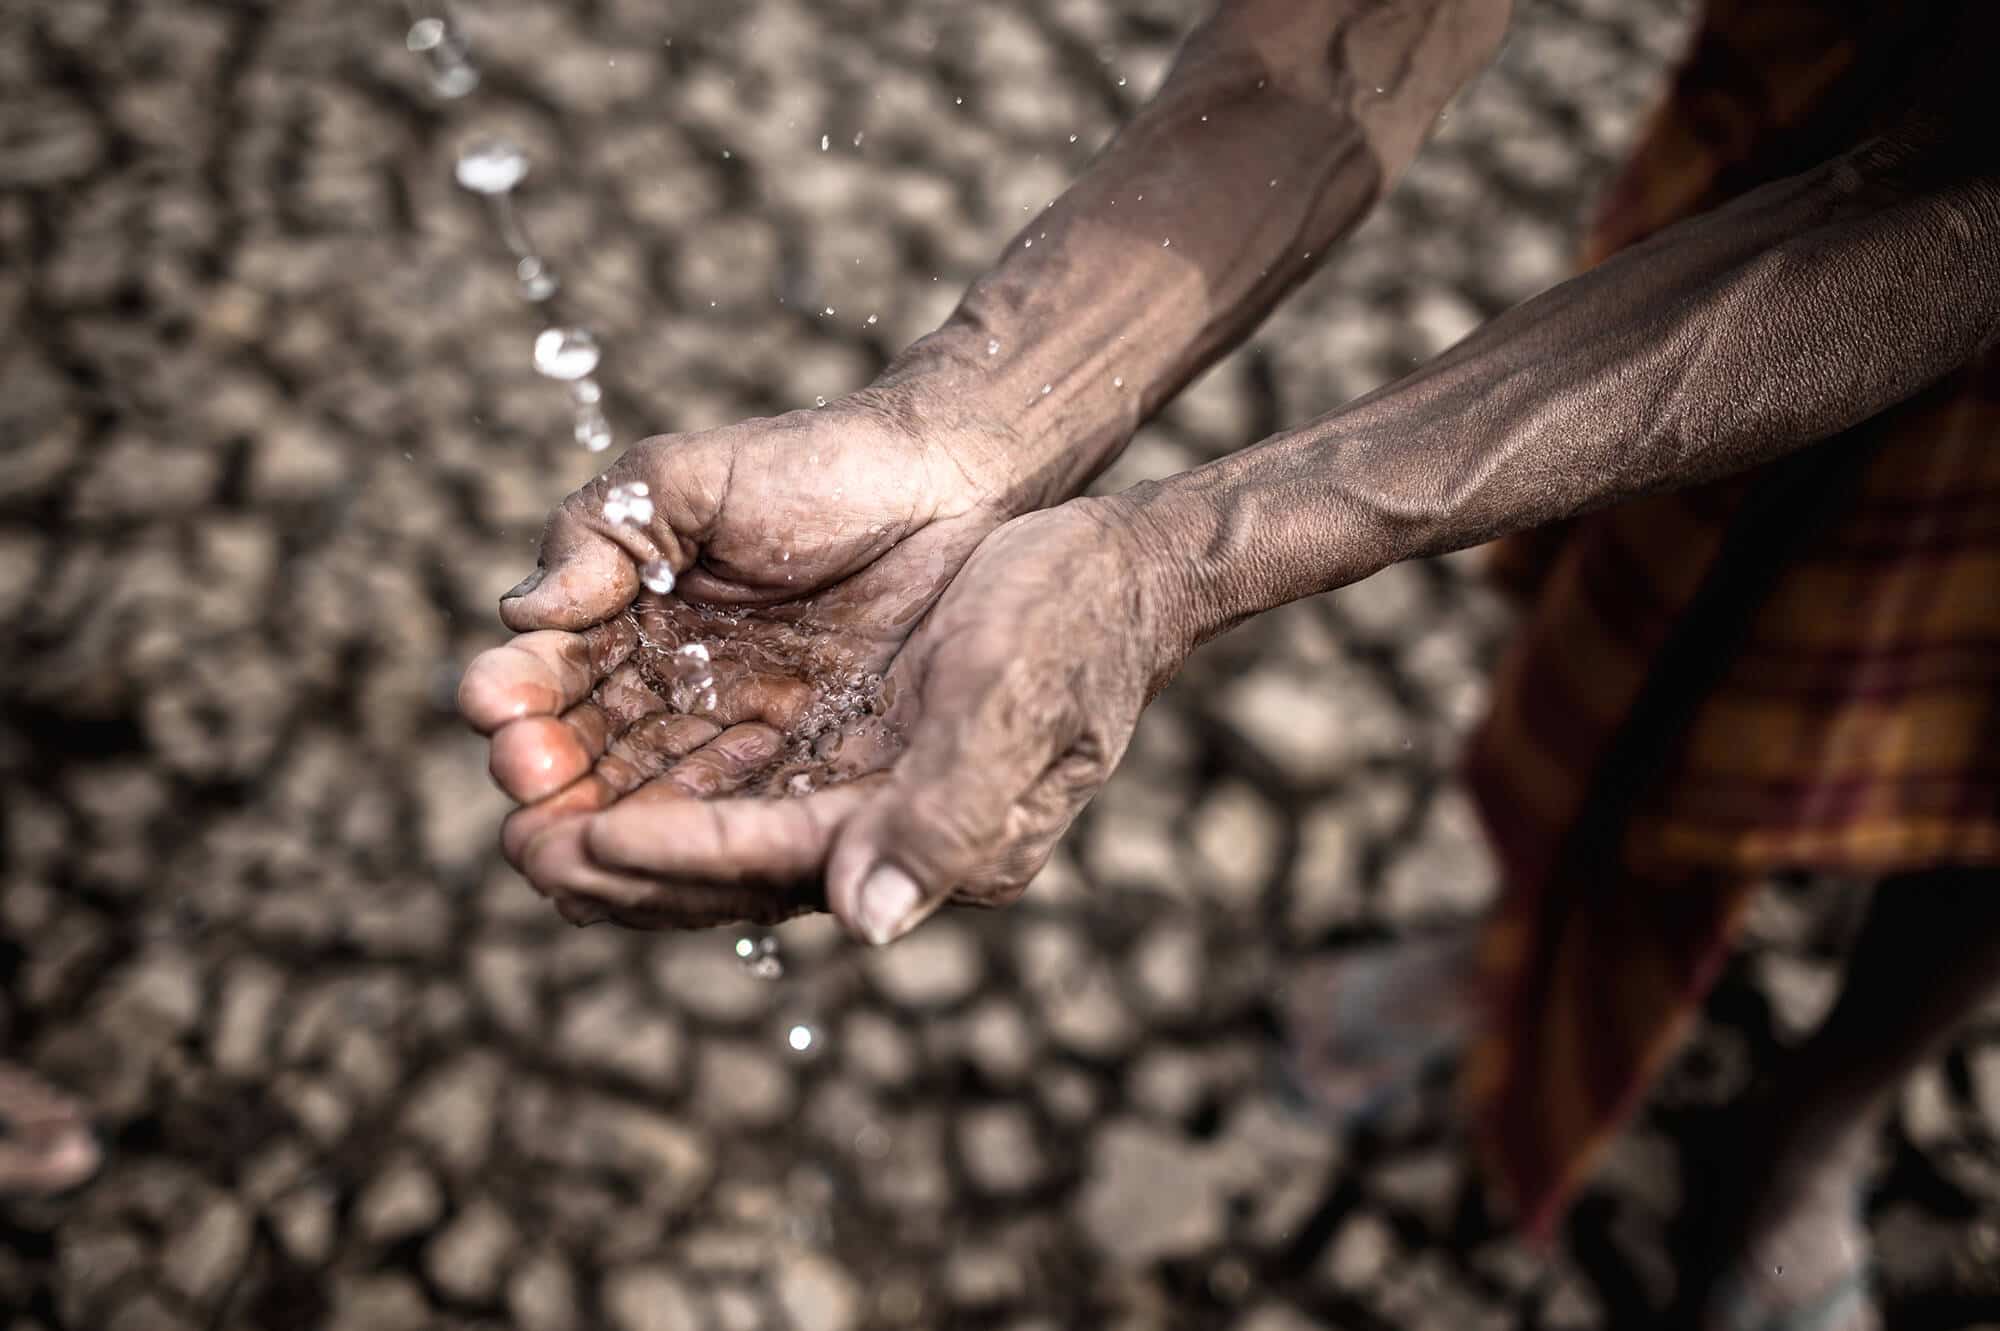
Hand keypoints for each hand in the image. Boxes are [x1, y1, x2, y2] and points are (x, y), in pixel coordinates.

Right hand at [458, 388, 1025, 923]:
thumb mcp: (688, 482)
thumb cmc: (819, 467)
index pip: (555, 680)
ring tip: (566, 853)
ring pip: (658, 813)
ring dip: (607, 838)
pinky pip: (752, 830)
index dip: (519, 698)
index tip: (494, 708)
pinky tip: (662, 864)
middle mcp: (678, 701)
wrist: (953, 485)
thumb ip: (602, 537)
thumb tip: (521, 612)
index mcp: (632, 630)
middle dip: (547, 785)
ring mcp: (747, 746)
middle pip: (592, 766)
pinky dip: (701, 856)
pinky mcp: (817, 781)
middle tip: (522, 794)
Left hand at [527, 496, 1191, 940]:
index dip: (675, 854)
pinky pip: (730, 777)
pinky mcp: (841, 741)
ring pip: (712, 824)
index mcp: (922, 836)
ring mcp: (855, 786)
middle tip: (519, 846)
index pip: (772, 860)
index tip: (581, 841)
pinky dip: (658, 773)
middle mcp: (877, 830)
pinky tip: (597, 759)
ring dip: (619, 819)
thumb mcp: (1015, 708)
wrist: (1108, 569)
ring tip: (529, 808)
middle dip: (620, 860)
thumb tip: (863, 924)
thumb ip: (943, 820)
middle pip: (723, 865)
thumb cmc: (1071, 627)